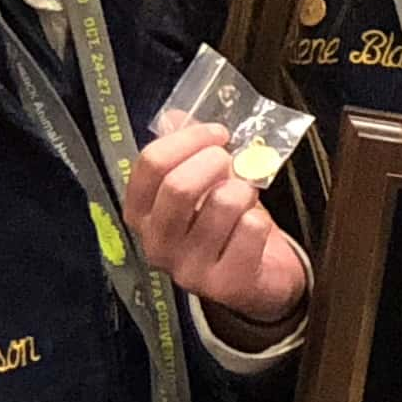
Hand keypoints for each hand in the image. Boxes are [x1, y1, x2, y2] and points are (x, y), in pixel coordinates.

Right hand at [126, 116, 310, 327]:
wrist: (257, 276)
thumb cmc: (226, 223)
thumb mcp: (203, 184)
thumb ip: (186, 149)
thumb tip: (175, 116)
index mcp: (140, 214)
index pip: (150, 165)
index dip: (188, 139)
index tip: (217, 133)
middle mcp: (155, 244)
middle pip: (179, 186)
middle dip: (215, 161)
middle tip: (232, 161)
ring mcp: (187, 269)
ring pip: (222, 204)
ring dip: (244, 190)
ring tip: (245, 198)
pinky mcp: (223, 285)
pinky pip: (251, 229)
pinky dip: (261, 220)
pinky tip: (255, 230)